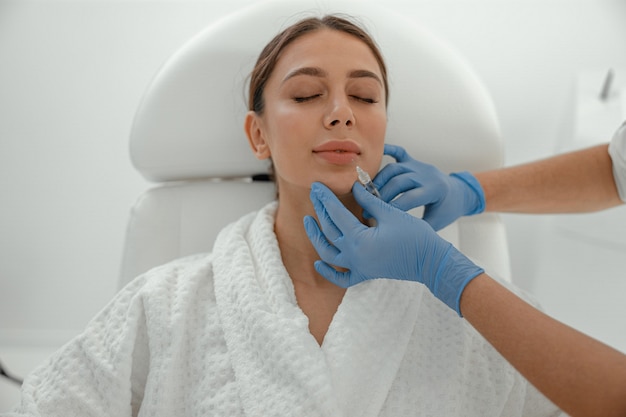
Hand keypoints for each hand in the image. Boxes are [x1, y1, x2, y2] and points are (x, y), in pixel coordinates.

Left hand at [304, 181, 483, 314]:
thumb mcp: (390, 213)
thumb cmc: (415, 236)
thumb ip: (368, 201)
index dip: (325, 197)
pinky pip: (342, 278)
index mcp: (359, 239)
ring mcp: (359, 267)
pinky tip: (318, 263)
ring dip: (316, 237)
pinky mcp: (366, 274)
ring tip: (308, 221)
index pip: (336, 214)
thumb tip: (354, 188)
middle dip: (320, 209)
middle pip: (330, 230)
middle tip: (314, 193)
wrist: (432, 261)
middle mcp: (354, 255)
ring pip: (329, 253)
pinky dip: (329, 272)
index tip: (317, 185)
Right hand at [373, 144, 484, 230]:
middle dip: (381, 196)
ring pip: (394, 168)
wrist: (459, 193)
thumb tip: (394, 234)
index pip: (408, 198)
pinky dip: (387, 150)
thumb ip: (418, 227)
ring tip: (367, 194)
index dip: (391, 207)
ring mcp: (419, 166)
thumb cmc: (447, 209)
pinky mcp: (414, 161)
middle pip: (398, 182)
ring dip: (379, 180)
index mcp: (435, 190)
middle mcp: (426, 175)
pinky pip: (399, 152)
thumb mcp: (437, 222)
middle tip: (367, 209)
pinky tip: (376, 153)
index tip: (375, 217)